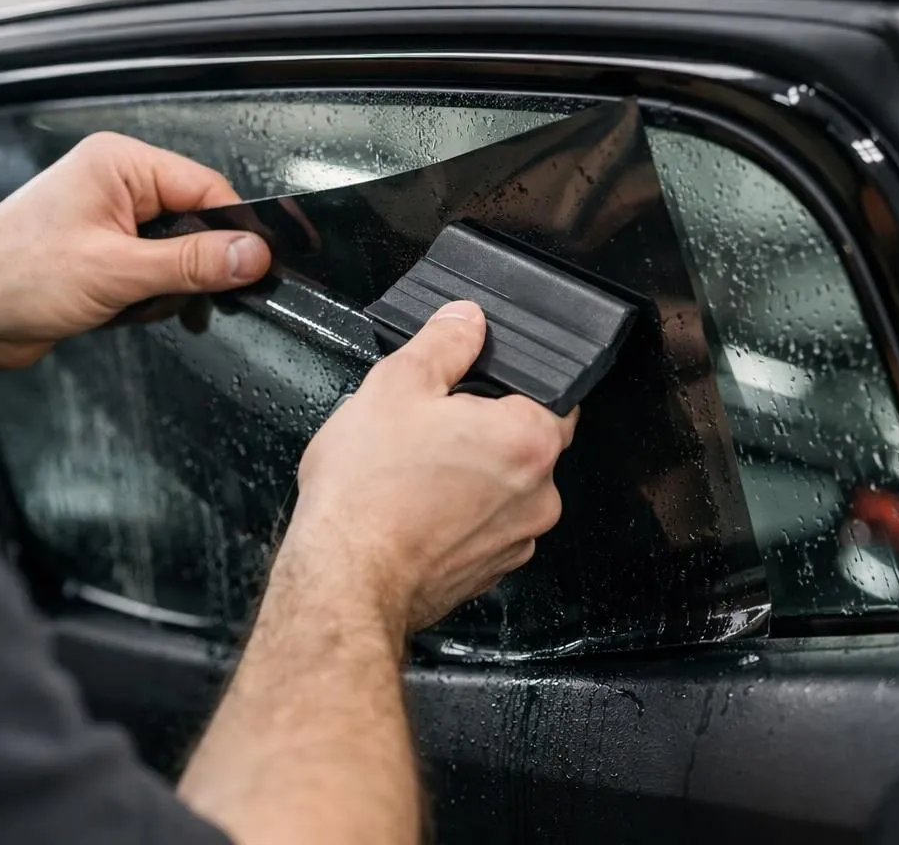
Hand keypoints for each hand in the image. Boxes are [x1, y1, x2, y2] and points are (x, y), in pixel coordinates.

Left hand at [0, 133, 271, 367]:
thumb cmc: (10, 277)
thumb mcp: (116, 271)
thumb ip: (190, 263)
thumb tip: (249, 254)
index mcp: (119, 164)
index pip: (206, 188)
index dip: (233, 231)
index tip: (254, 267)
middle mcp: (115, 185)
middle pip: (196, 224)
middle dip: (189, 268)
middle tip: (168, 294)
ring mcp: (109, 222)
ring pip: (178, 257)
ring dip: (163, 291)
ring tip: (126, 304)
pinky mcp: (103, 257)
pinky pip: (153, 277)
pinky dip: (147, 301)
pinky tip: (119, 313)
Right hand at [275, 301, 578, 633]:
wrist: (343, 578)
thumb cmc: (368, 493)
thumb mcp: (396, 385)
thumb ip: (443, 342)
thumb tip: (466, 320)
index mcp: (529, 440)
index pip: (556, 391)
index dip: (511, 381)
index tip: (476, 382)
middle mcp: (539, 495)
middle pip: (527, 441)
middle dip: (484, 428)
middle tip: (430, 425)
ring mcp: (516, 540)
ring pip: (504, 487)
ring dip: (470, 474)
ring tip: (413, 470)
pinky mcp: (488, 571)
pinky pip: (483, 527)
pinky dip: (457, 514)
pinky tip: (412, 507)